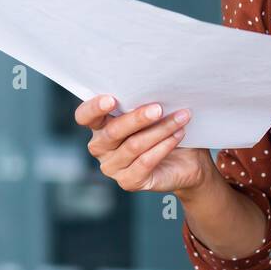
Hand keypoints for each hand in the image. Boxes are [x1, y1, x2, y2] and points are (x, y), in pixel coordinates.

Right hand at [75, 95, 211, 193]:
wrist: (186, 161)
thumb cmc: (164, 130)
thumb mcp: (153, 114)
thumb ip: (144, 103)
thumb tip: (155, 88)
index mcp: (100, 126)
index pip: (85, 116)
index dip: (94, 108)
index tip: (111, 99)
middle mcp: (101, 147)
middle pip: (113, 131)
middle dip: (138, 118)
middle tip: (159, 108)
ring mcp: (112, 167)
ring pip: (133, 145)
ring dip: (160, 130)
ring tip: (180, 118)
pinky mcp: (129, 181)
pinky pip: (145, 162)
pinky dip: (163, 147)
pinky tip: (178, 135)